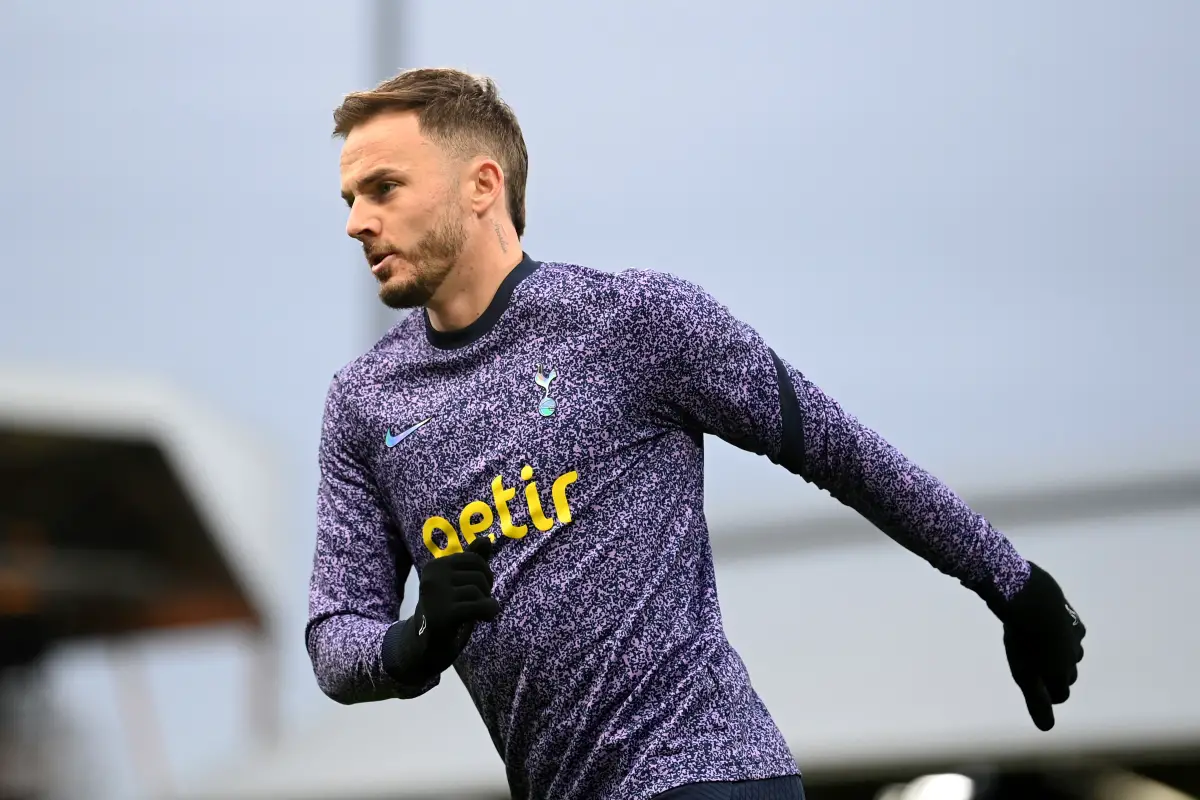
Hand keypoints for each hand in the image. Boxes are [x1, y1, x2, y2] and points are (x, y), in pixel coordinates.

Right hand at [382, 536, 499, 686]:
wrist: (425, 646)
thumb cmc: (445, 611)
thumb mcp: (458, 583)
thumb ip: (472, 562)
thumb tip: (487, 540)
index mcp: (435, 566)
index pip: (474, 558)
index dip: (485, 573)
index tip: (479, 589)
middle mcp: (432, 576)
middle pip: (479, 574)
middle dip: (486, 589)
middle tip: (478, 603)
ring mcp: (436, 595)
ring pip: (480, 590)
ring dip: (486, 602)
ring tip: (477, 612)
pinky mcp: (444, 614)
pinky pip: (480, 605)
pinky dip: (489, 611)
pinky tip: (485, 618)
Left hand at [993, 562, 1084, 730]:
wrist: (1031, 598)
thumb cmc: (1023, 639)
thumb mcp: (1024, 673)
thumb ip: (1036, 701)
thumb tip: (1046, 729)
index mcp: (1062, 671)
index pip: (1061, 694)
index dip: (1047, 694)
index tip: (1036, 690)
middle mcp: (1073, 655)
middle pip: (1068, 673)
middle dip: (1055, 674)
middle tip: (1037, 667)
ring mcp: (1074, 634)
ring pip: (1071, 649)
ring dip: (1058, 651)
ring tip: (1040, 645)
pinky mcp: (1070, 614)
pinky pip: (1069, 628)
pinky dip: (1059, 630)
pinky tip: (1045, 623)